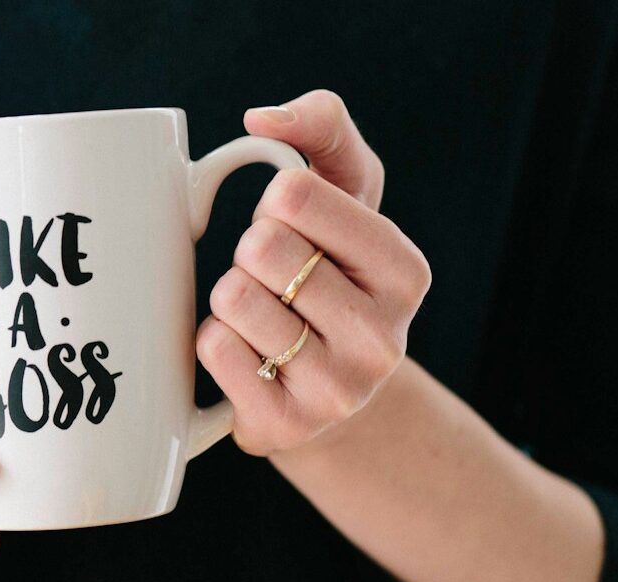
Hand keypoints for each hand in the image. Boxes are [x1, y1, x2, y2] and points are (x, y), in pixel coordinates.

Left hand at [195, 90, 431, 454]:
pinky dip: (213, 341)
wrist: (325, 389)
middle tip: (275, 279)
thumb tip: (263, 118)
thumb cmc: (329, 270)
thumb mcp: (344, 191)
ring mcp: (339, 390)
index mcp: (405, 270)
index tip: (294, 228)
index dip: (274, 203)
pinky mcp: (286, 426)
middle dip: (249, 253)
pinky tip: (247, 356)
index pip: (293, 195)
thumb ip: (322, 127)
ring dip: (230, 299)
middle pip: (260, 248)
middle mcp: (384, 337)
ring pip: (232, 299)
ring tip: (263, 318)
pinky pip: (213, 349)